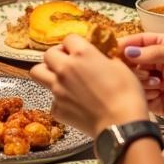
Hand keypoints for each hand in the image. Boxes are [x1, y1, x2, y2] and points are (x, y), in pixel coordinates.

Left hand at [30, 34, 148, 136]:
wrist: (121, 125)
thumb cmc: (126, 95)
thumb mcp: (121, 67)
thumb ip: (104, 58)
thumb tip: (100, 57)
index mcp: (81, 54)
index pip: (69, 39)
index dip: (75, 44)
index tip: (81, 51)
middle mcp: (64, 69)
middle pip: (48, 54)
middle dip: (58, 56)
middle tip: (68, 63)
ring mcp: (57, 89)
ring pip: (37, 72)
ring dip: (47, 73)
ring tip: (60, 79)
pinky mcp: (56, 108)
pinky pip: (51, 99)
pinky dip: (60, 99)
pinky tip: (74, 103)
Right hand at [119, 34, 163, 128]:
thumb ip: (155, 52)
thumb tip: (128, 52)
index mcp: (160, 45)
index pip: (135, 41)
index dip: (123, 45)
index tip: (113, 51)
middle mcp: (152, 62)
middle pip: (128, 61)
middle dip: (133, 66)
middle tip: (146, 72)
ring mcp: (151, 81)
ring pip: (131, 79)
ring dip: (142, 81)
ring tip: (159, 84)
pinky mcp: (151, 99)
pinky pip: (138, 95)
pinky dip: (145, 94)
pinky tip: (160, 94)